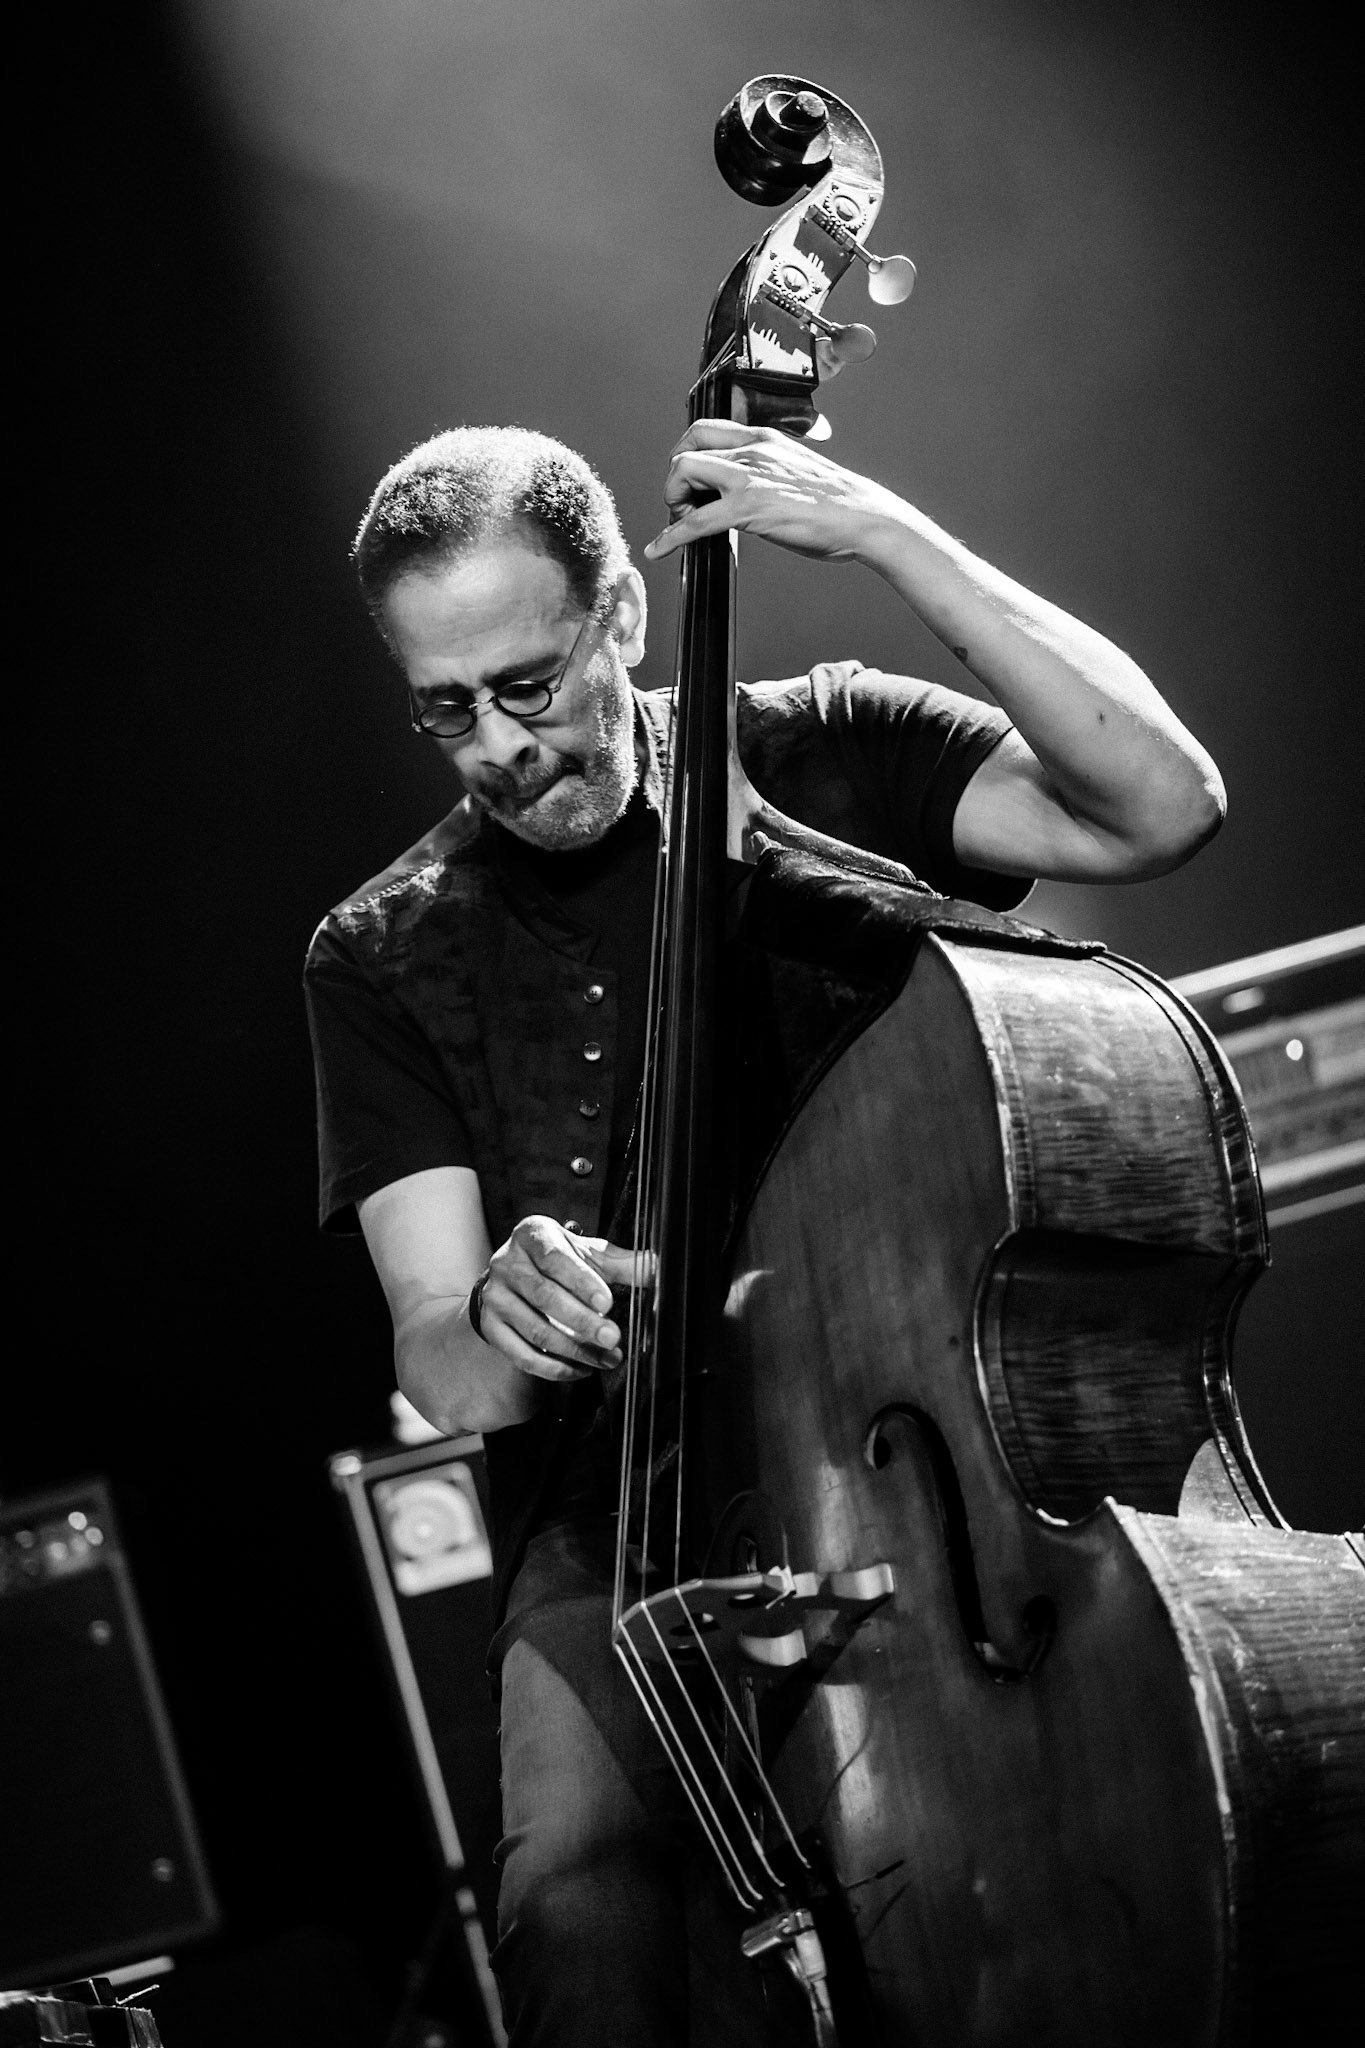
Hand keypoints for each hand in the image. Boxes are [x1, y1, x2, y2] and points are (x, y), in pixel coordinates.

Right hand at [474, 1216, 653, 1383]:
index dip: (582, 1282)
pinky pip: (522, 1355)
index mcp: (532, 1236)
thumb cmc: (555, 1262)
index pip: (556, 1259)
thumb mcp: (587, 1255)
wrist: (511, 1278)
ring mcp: (495, 1297)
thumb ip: (622, 1263)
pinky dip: (554, 1368)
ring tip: (605, 1358)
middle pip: (545, 1296)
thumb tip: (659, 1267)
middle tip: (612, 1337)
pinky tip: (581, 1369)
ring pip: (535, 1329)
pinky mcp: (490, 1327)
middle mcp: (507, 1263)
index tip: (607, 1302)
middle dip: (582, 1321)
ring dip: (574, 1350)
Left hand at [642, 419, 902, 565]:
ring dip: (671, 500)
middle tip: (683, 504)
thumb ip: (769, 471)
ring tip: (680, 523)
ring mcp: (748, 477)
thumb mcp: (797, 471)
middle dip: (675, 477)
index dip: (687, 453)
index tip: (690, 481)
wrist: (865, 517)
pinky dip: (668, 537)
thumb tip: (752, 490)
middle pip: (686, 446)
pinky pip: (693, 521)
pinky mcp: (748, 508)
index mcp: (764, 438)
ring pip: (682, 471)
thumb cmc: (838, 504)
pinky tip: (657, 550)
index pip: (705, 428)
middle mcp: (752, 449)